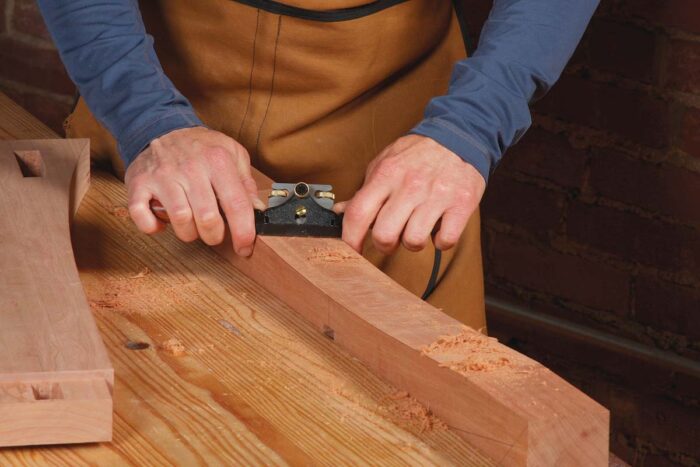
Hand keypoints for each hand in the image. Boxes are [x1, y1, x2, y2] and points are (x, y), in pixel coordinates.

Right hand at [125, 126, 264, 255]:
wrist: (163, 128)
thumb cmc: (202, 147)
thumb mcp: (233, 154)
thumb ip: (246, 183)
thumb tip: (257, 210)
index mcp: (218, 161)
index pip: (237, 204)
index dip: (244, 233)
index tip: (245, 248)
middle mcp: (191, 168)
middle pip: (208, 219)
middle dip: (214, 236)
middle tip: (214, 233)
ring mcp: (163, 176)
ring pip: (180, 220)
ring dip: (188, 233)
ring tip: (191, 225)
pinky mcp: (140, 183)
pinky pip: (141, 215)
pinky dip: (152, 227)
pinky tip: (162, 223)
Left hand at [338, 135, 484, 253]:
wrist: (459, 135)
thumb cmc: (418, 153)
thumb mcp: (385, 163)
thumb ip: (364, 190)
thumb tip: (341, 211)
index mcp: (386, 174)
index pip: (358, 214)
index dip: (350, 239)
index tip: (352, 250)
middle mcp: (410, 185)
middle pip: (384, 235)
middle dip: (385, 244)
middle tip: (391, 237)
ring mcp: (437, 196)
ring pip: (414, 241)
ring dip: (413, 242)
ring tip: (417, 227)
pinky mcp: (461, 204)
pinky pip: (445, 240)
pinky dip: (441, 241)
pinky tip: (438, 229)